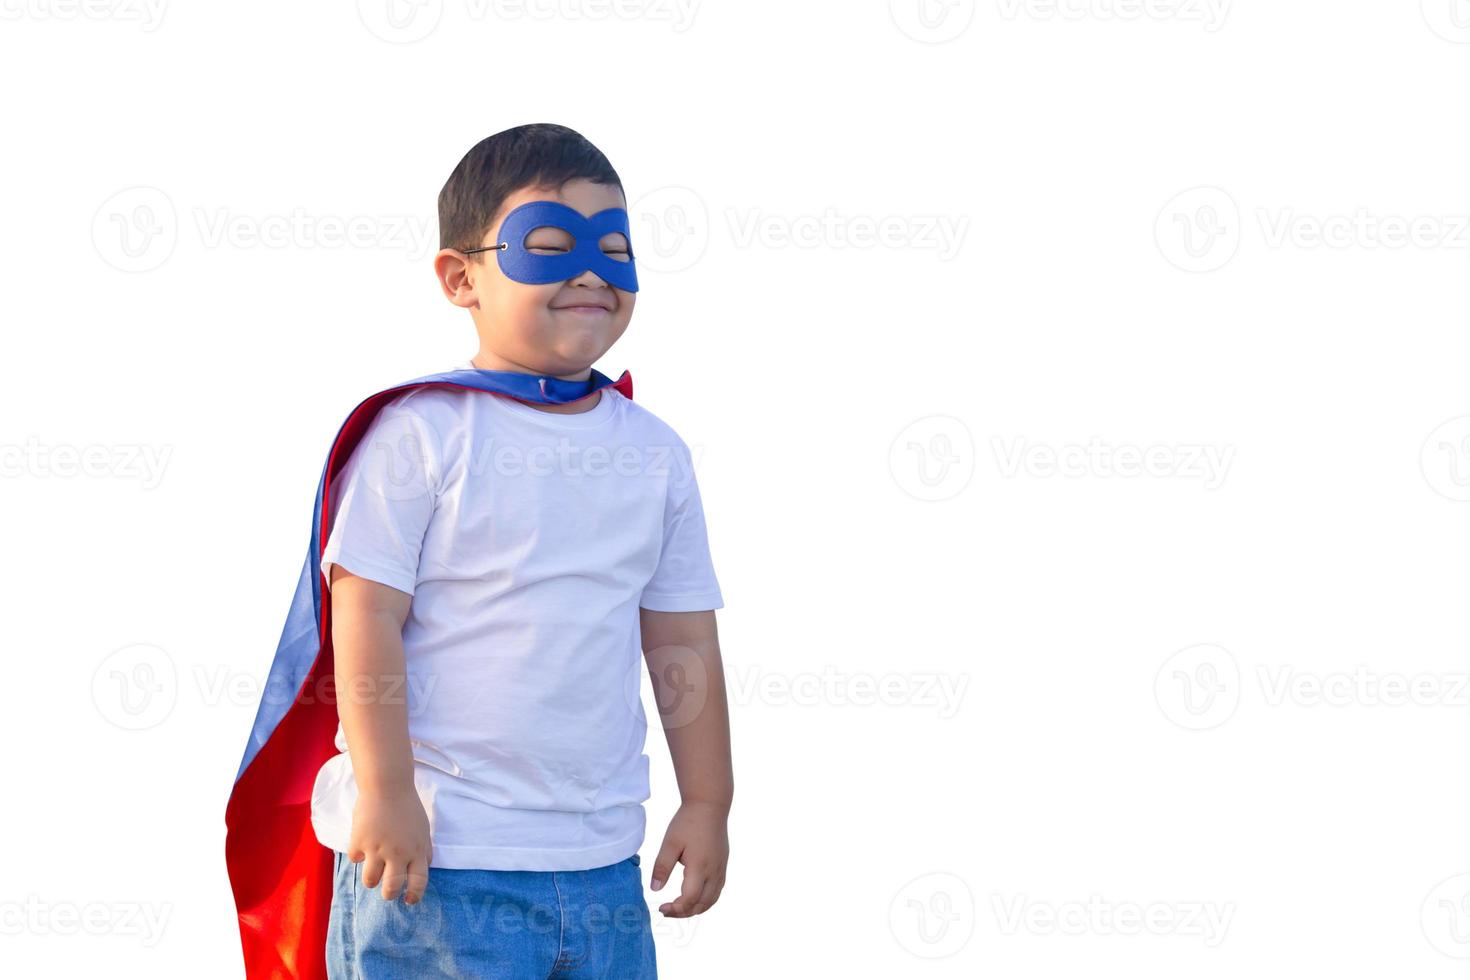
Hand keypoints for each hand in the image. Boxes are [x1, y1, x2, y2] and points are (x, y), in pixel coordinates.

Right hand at [347, 785, 432, 903]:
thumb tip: (422, 869)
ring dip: (372, 879)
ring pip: (370, 881)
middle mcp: (398, 853)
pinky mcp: (359, 842)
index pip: (419, 882)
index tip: (409, 901)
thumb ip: (423, 850)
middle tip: (387, 893)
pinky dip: (358, 855)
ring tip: (373, 868)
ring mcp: (377, 849)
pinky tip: (363, 842)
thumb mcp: (422, 829)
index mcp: (417, 850)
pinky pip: (356, 859)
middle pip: (391, 888)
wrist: (387, 786)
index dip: (414, 895)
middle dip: (388, 895)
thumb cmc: (407, 807)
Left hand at [649, 800, 728, 916]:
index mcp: (700, 867)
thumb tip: (655, 890)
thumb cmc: (688, 822)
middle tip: (667, 910)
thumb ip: (662, 867)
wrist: (710, 805)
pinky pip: (717, 891)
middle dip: (684, 913)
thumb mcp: (670, 843)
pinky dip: (705, 900)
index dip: (676, 909)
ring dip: (695, 909)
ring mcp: (721, 869)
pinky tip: (693, 897)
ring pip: (712, 900)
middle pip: (702, 905)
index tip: (661, 908)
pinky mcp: (723, 865)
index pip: (690, 899)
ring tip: (679, 907)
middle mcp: (714, 872)